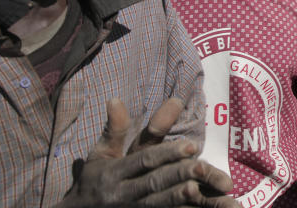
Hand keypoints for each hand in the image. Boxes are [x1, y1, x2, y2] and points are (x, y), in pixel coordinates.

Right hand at [57, 98, 236, 207]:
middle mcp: (123, 193)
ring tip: (200, 188)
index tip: (191, 145)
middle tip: (202, 166)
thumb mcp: (99, 154)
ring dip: (179, 197)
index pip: (144, 160)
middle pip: (154, 182)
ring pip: (158, 203)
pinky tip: (195, 207)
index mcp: (114, 173)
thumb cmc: (94, 179)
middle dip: (178, 174)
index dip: (167, 153)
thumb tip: (115, 99)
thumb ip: (114, 129)